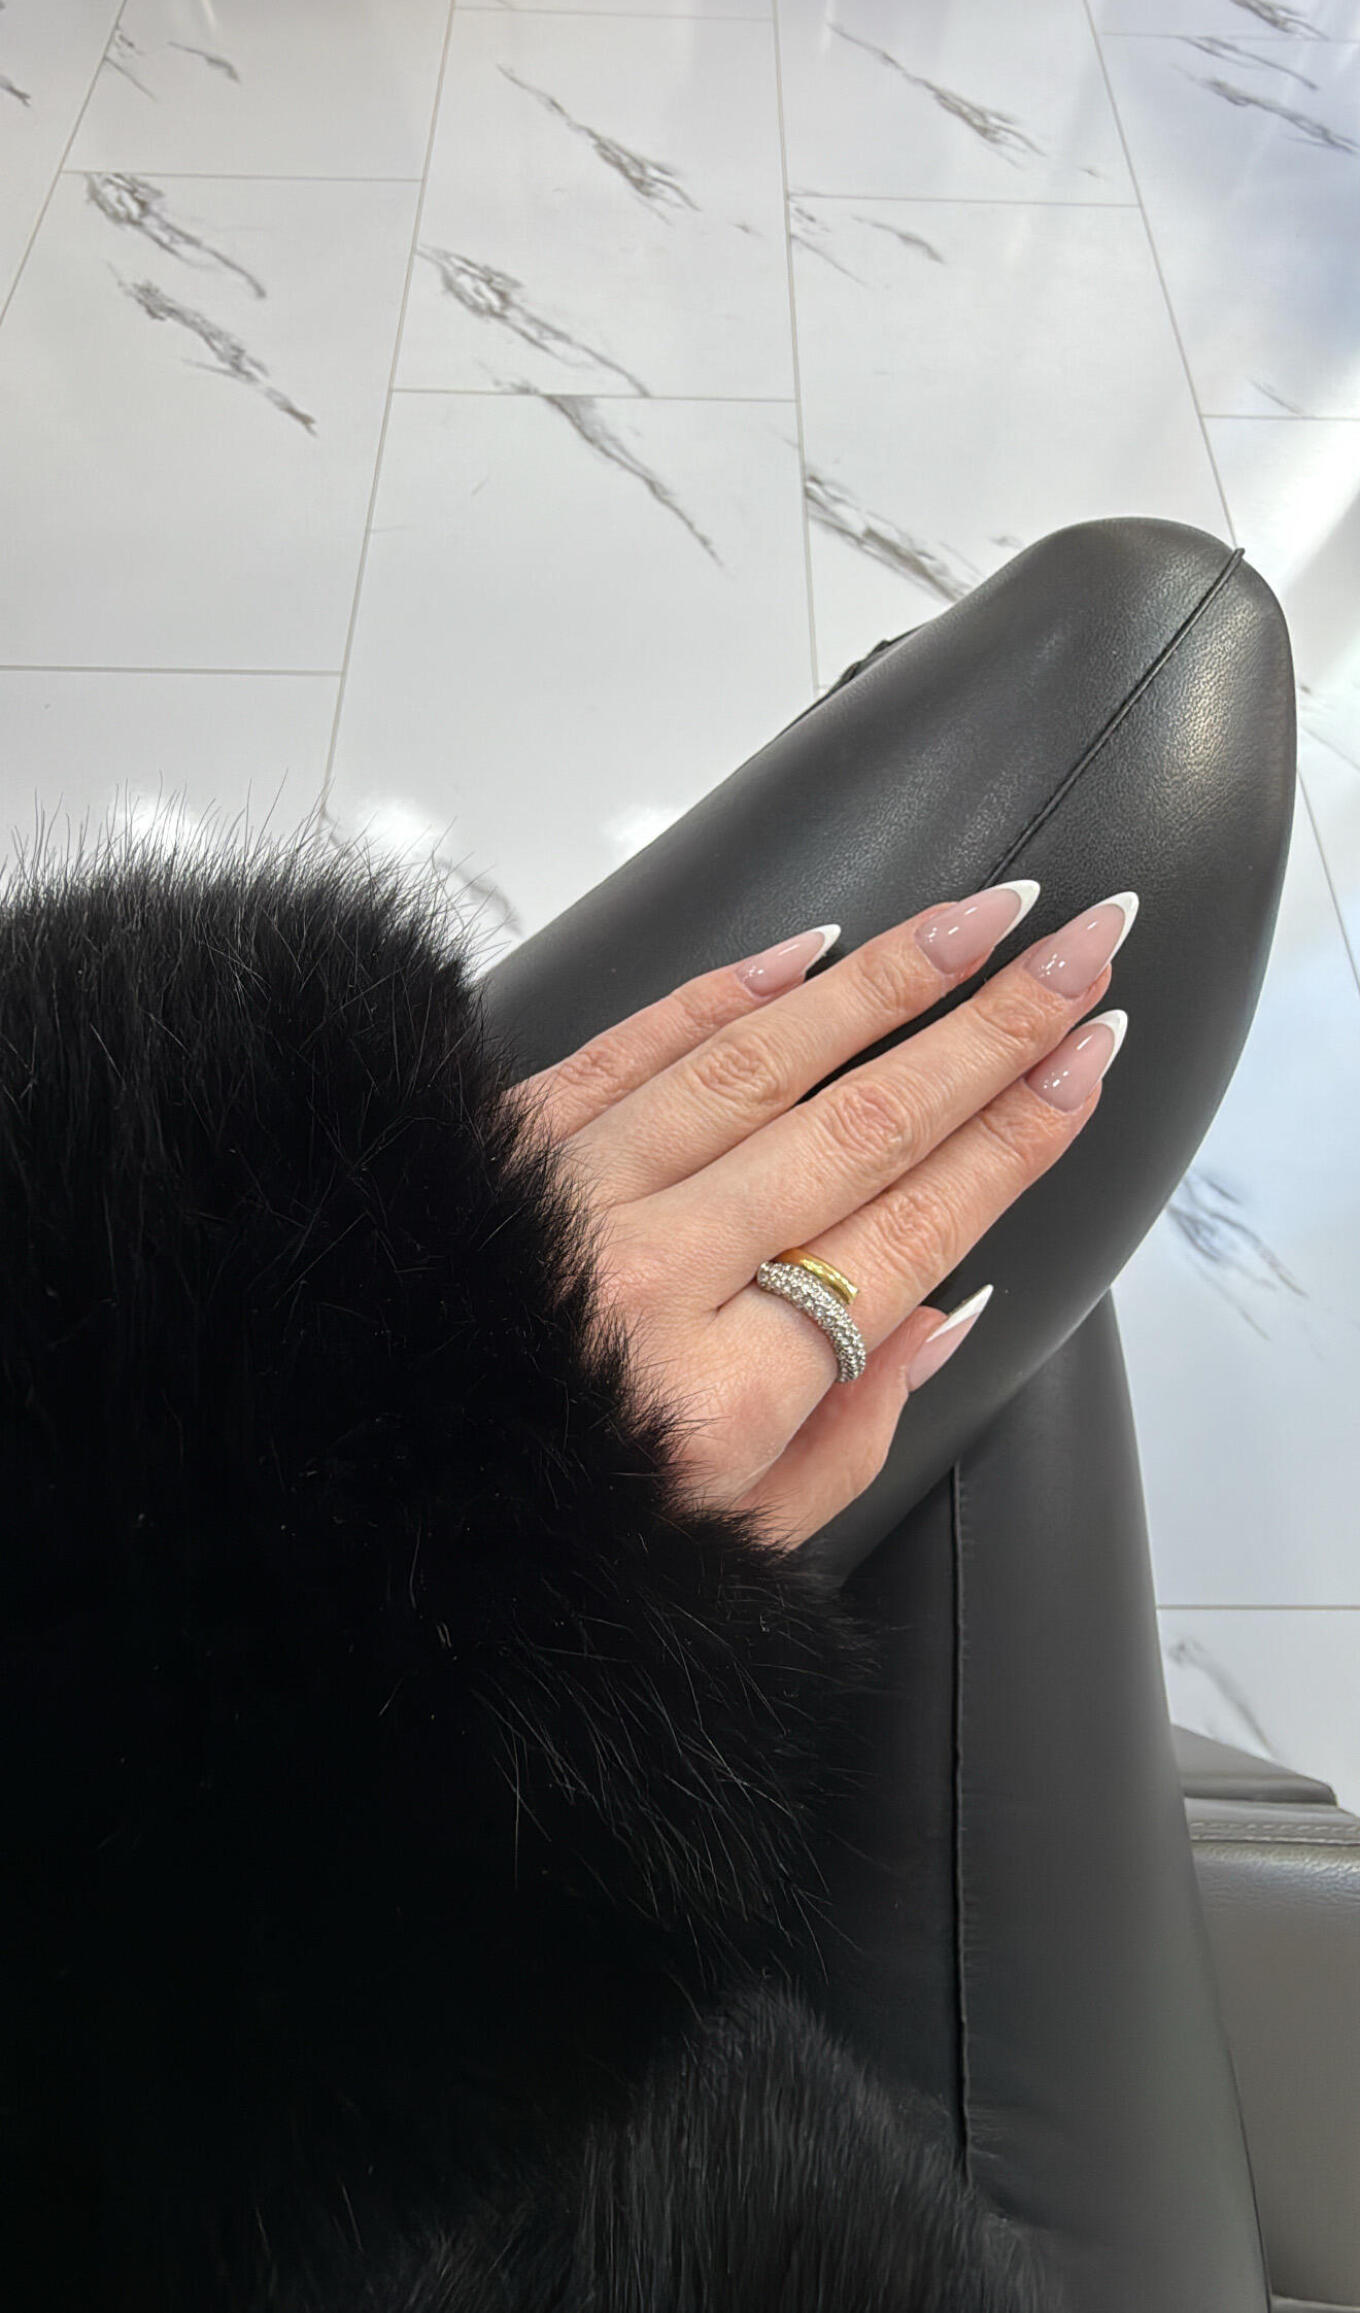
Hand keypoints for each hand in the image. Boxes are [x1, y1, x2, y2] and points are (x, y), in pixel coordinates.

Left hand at [507, 883, 1134, 1549]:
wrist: (356, 1506)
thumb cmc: (544, 1543)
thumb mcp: (733, 1547)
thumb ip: (849, 1434)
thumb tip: (945, 1308)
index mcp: (721, 1396)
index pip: (912, 1230)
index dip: (1018, 1135)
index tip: (1089, 1055)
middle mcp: (650, 1281)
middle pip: (862, 1124)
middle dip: (995, 1026)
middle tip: (1085, 943)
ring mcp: (572, 1199)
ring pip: (759, 1061)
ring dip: (886, 978)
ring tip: (983, 917)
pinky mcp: (502, 1147)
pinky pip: (632, 1044)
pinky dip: (726, 991)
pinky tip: (809, 949)